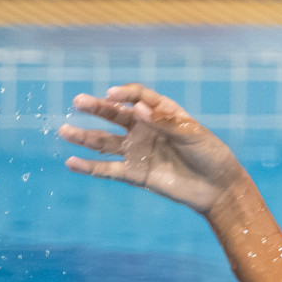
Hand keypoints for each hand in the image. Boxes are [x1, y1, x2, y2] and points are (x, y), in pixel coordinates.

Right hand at [59, 84, 247, 214]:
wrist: (217, 187)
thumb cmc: (210, 154)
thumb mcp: (192, 134)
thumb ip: (165, 122)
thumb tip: (137, 110)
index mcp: (160, 112)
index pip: (137, 96)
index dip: (125, 93)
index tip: (113, 95)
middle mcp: (144, 129)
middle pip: (115, 116)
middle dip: (96, 108)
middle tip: (78, 102)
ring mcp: (138, 151)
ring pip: (105, 142)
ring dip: (84, 137)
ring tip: (63, 131)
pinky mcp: (136, 174)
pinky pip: (109, 170)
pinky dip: (90, 167)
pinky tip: (72, 162)